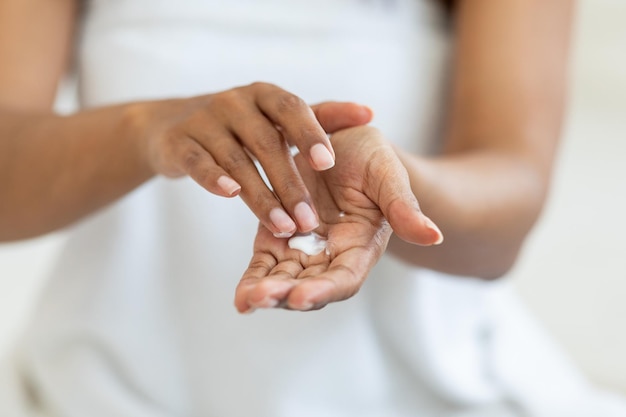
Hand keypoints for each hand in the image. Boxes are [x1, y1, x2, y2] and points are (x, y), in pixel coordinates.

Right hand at [135, 82, 372, 236]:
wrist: (172, 124)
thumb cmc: (241, 124)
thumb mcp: (278, 117)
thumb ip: (322, 117)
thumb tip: (368, 114)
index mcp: (264, 95)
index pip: (291, 108)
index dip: (310, 134)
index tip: (328, 163)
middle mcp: (234, 102)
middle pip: (266, 142)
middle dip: (290, 183)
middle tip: (310, 219)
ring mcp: (204, 120)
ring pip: (235, 159)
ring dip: (260, 195)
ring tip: (283, 226)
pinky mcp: (179, 142)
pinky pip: (197, 161)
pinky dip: (212, 177)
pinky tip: (229, 195)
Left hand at [234, 126, 442, 312]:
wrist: (345, 144)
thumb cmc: (373, 160)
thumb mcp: (389, 175)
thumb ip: (404, 207)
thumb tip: (433, 236)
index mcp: (361, 246)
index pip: (345, 278)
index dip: (325, 289)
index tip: (302, 295)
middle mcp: (332, 255)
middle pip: (310, 286)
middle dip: (285, 295)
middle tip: (261, 298)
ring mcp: (303, 248)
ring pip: (283, 279)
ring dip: (265, 291)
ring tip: (246, 300)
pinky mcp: (278, 236)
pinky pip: (265, 262)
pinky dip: (254, 277)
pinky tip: (240, 296)